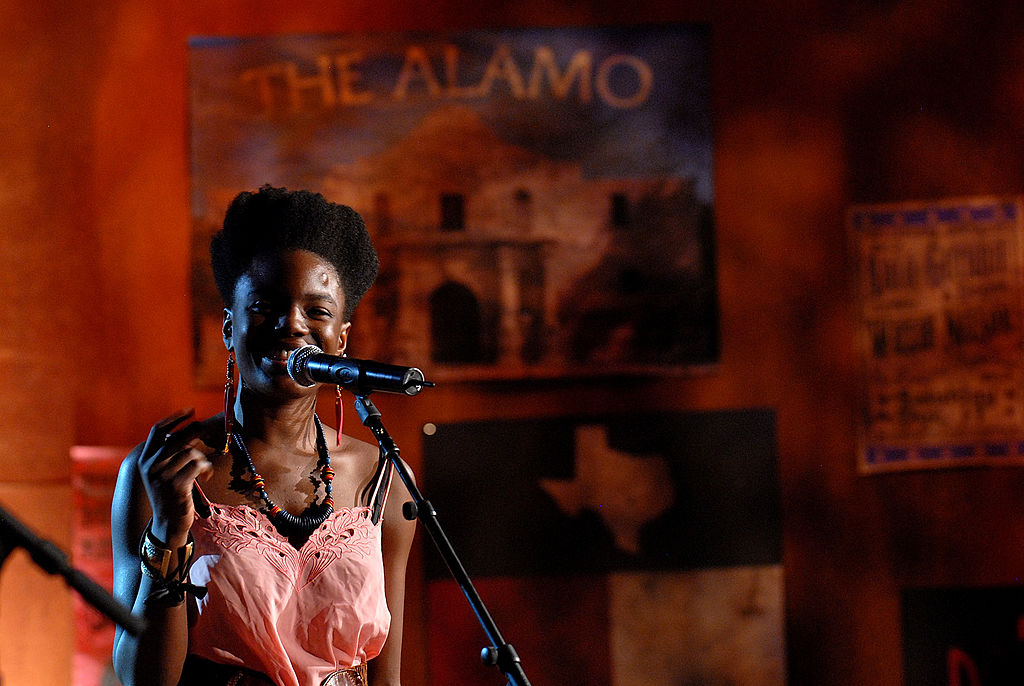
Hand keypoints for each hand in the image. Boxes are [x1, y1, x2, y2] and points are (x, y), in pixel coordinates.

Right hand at [137, 409, 212, 545]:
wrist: (167, 522)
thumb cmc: (170, 493)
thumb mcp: (162, 472)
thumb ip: (169, 454)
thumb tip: (189, 431)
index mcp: (144, 460)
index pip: (157, 430)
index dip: (175, 417)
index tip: (190, 410)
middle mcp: (150, 466)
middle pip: (177, 438)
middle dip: (194, 431)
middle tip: (205, 427)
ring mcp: (162, 476)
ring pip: (190, 453)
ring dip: (201, 458)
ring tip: (203, 468)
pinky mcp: (176, 485)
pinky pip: (198, 465)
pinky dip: (206, 468)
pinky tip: (207, 475)